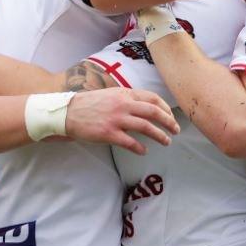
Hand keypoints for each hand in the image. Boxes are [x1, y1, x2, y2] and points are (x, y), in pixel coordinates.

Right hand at [65, 88, 180, 154]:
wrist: (68, 112)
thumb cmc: (90, 104)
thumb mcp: (111, 95)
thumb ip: (128, 99)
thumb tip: (145, 107)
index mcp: (125, 93)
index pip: (153, 98)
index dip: (165, 108)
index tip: (171, 116)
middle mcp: (123, 104)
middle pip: (154, 112)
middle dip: (169, 122)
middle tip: (176, 130)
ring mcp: (116, 119)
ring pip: (146, 127)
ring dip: (160, 135)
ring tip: (166, 141)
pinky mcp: (109, 133)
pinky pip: (130, 142)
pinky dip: (140, 148)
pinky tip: (144, 151)